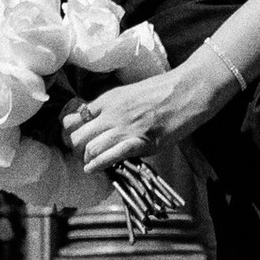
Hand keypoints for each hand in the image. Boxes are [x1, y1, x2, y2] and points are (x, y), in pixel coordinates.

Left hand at [71, 49, 241, 169]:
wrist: (188, 89)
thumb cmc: (162, 91)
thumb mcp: (129, 93)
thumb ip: (111, 107)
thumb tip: (97, 123)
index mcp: (108, 99)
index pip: (73, 119)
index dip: (70, 133)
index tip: (76, 140)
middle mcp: (112, 113)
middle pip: (77, 137)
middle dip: (76, 150)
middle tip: (83, 155)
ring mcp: (126, 127)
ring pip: (89, 148)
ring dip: (87, 160)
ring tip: (92, 163)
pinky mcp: (142, 141)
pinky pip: (110, 156)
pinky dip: (99, 165)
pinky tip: (95, 169)